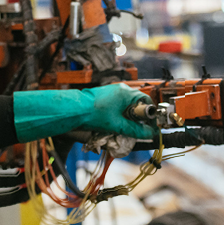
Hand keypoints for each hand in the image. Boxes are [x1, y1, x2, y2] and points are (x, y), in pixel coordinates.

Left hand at [14, 84, 156, 142]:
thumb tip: (149, 134)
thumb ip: (136, 130)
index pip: (146, 103)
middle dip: (137, 118)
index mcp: (128, 93)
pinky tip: (113, 123)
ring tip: (122, 127)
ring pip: (127, 105)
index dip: (149, 117)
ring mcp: (112, 91)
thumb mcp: (118, 125)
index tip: (149, 127)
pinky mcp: (105, 95)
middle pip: (137, 105)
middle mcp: (122, 89)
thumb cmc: (93, 114)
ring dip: (127, 117)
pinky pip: (118, 105)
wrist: (74, 110)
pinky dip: (119, 114)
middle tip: (135, 129)